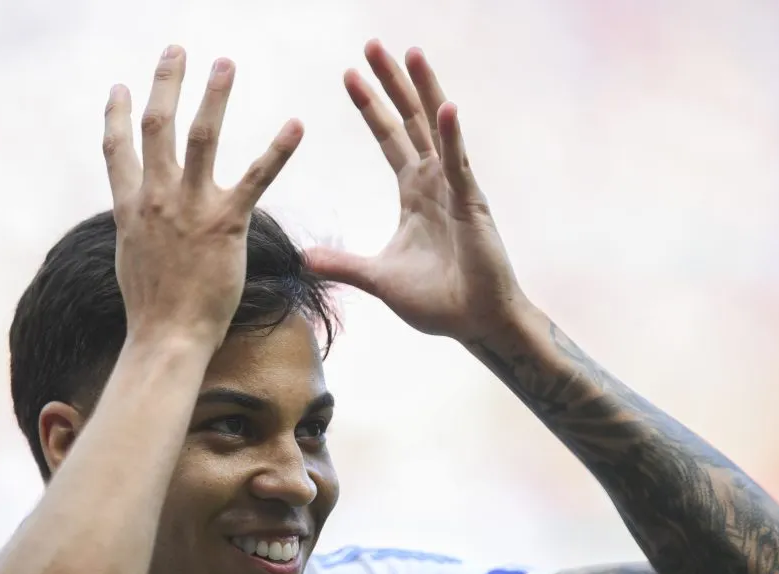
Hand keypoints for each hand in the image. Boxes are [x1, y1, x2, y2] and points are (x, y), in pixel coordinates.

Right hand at [103, 46, 303, 346]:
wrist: (167, 337)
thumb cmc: (152, 307)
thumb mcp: (131, 259)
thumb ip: (135, 228)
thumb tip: (136, 219)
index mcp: (130, 207)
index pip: (116, 149)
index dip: (116, 115)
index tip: (118, 86)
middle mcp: (155, 198)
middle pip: (156, 126)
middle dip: (166, 83)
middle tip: (177, 50)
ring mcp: (189, 208)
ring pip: (200, 137)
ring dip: (214, 96)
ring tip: (225, 63)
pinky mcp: (225, 224)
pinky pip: (255, 177)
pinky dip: (277, 150)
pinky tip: (296, 125)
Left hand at [306, 41, 524, 341]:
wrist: (474, 323)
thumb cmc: (436, 301)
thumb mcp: (378, 279)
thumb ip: (343, 264)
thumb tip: (304, 257)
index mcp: (414, 194)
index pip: (389, 139)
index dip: (371, 107)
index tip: (349, 74)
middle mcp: (435, 182)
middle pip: (410, 120)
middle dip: (392, 83)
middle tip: (372, 45)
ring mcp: (455, 190)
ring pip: (436, 129)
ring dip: (423, 90)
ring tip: (411, 52)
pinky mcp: (471, 206)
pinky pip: (458, 165)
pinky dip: (451, 136)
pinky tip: (444, 107)